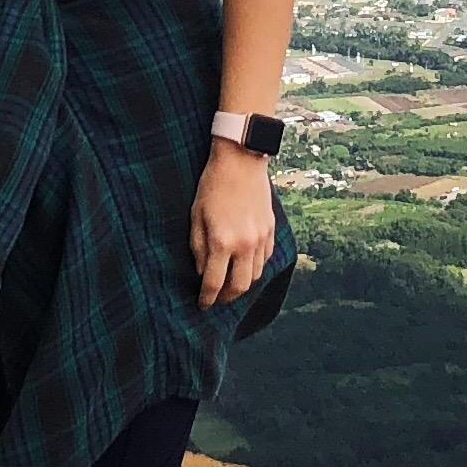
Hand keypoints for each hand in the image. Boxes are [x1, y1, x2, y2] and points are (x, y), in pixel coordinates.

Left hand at [191, 142, 276, 307]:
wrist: (241, 161)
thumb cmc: (212, 186)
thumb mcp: (196, 216)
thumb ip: (198, 248)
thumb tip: (202, 272)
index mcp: (222, 241)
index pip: (214, 282)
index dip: (206, 298)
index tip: (202, 305)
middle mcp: (244, 244)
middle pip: (239, 287)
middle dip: (226, 298)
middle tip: (216, 299)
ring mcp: (261, 238)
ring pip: (255, 276)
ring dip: (242, 285)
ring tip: (230, 284)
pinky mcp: (270, 230)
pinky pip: (264, 259)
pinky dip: (254, 268)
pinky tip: (244, 265)